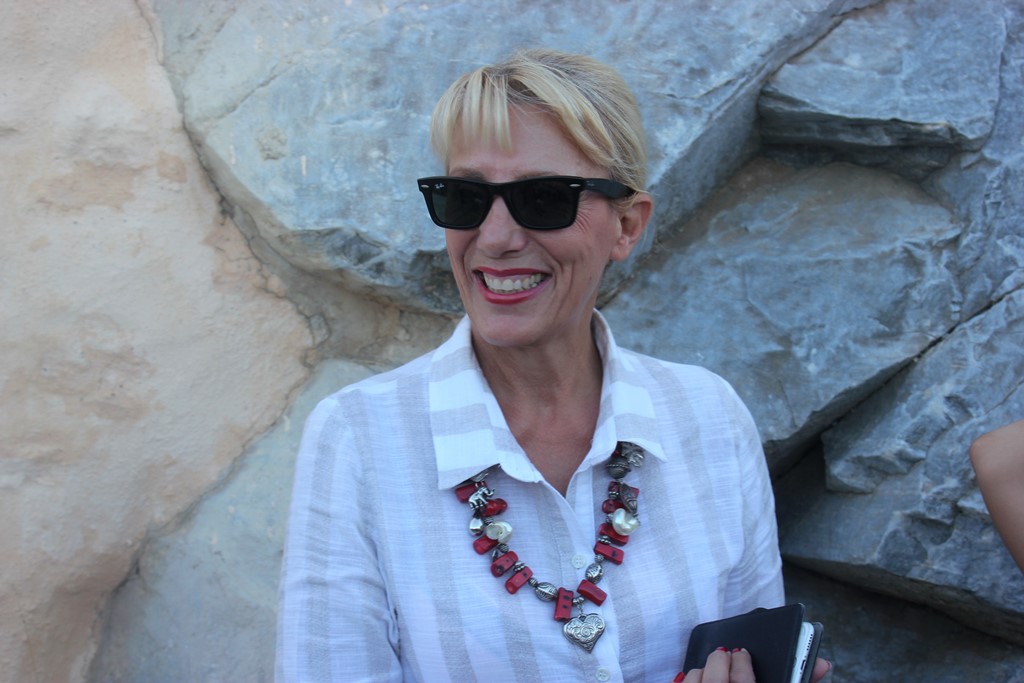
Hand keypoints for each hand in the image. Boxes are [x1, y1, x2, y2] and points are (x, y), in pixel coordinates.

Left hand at [676, 648, 831, 681]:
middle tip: (730, 656)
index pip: (743, 681)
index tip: (744, 653)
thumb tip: (823, 664)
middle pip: (715, 674)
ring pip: (694, 679)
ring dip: (703, 672)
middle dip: (721, 660)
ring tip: (715, 675)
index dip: (743, 662)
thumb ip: (801, 682)